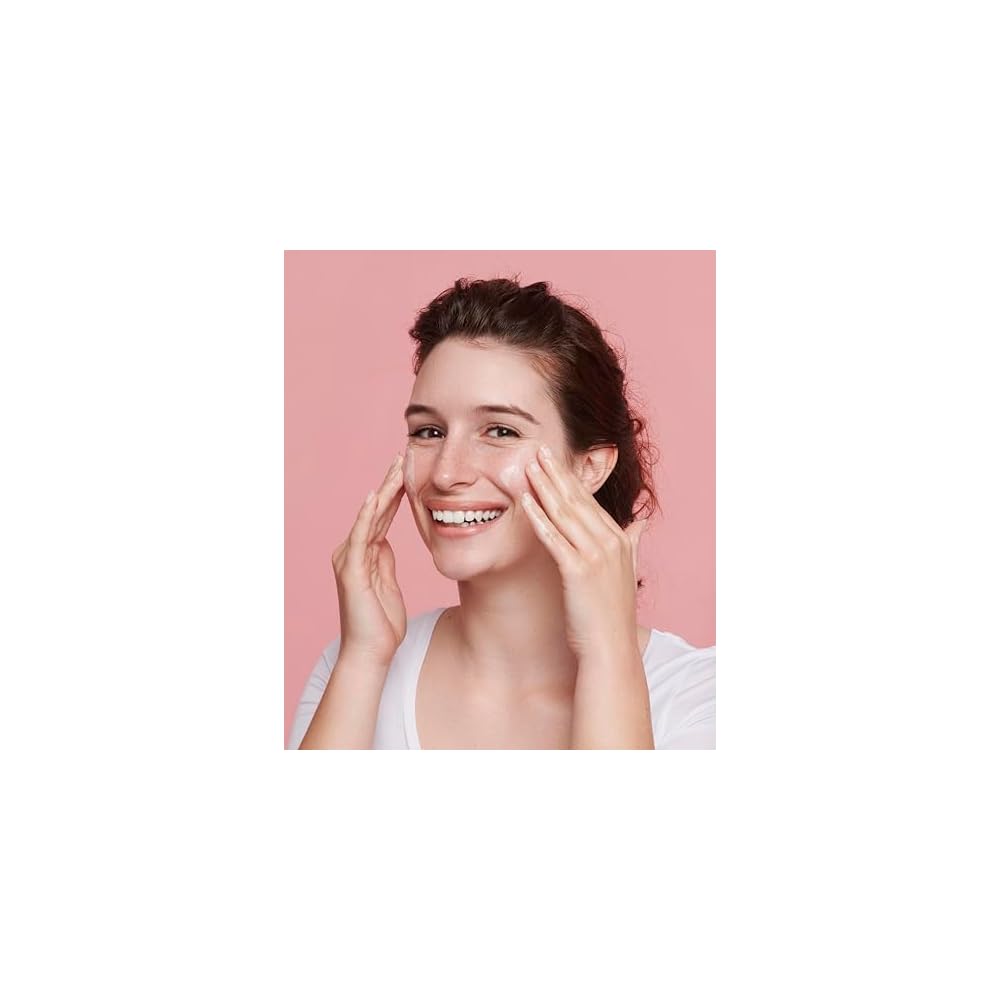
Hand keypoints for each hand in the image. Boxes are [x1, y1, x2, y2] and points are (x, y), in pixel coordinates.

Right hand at [330, 454, 407, 666]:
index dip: (395, 493)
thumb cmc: (381, 623)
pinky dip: (369, 516)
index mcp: (363, 553)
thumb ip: (384, 561)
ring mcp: (349, 559)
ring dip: (384, 490)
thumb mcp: (387, 583)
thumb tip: (386, 542)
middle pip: (375, 510)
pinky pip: (361, 537)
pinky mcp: (351, 570)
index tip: (409, 470)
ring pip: (369, 517)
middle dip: (390, 483)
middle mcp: (352, 551)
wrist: (371, 652)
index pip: (382, 515)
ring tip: (396, 468)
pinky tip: (378, 497)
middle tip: (403, 456)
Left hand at [521, 444, 647, 662]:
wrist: (610, 647)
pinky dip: (539, 519)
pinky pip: (554, 538)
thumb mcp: (626, 571)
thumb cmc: (611, 613)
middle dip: (555, 473)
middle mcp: (610, 542)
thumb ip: (633, 542)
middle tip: (538, 450)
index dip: (569, 479)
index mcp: (618, 539)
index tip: (554, 460)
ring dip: (544, 488)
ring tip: (527, 467)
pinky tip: (525, 503)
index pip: (589, 502)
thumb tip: (642, 521)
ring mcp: (595, 555)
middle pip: (576, 500)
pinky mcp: (578, 570)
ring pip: (564, 513)